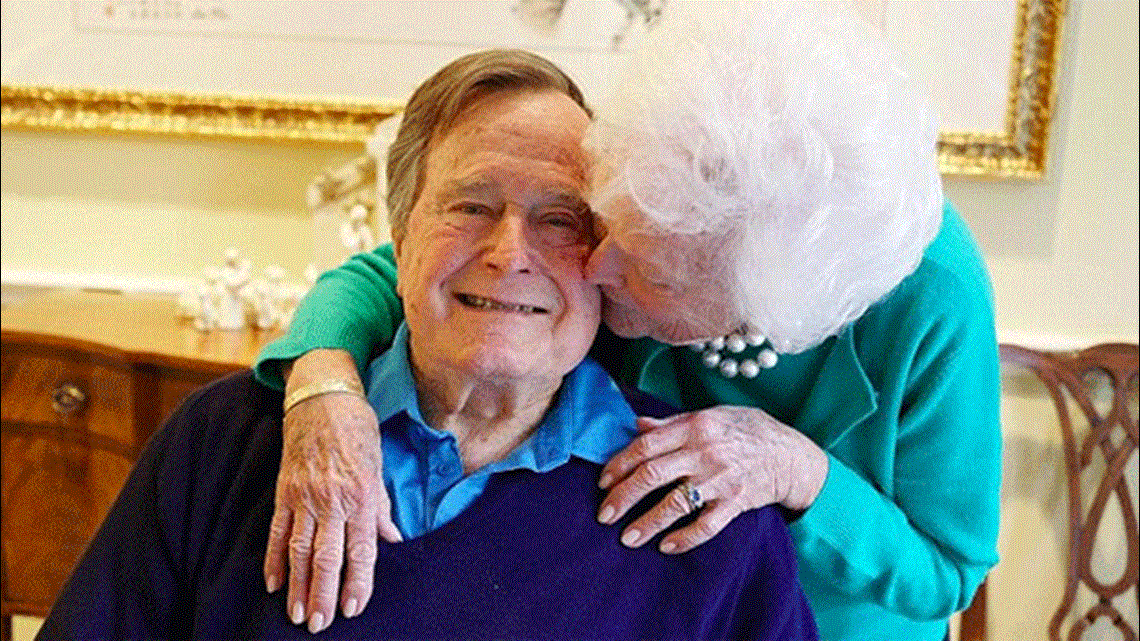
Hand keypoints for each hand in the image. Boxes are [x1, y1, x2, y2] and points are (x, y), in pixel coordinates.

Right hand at [263, 350, 401, 633]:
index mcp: (363, 495)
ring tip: (296, 613)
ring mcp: (305, 496)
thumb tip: (393, 540)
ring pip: (299, 549)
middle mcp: (333, 499)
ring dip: (297, 585)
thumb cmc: (358, 429)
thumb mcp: (379, 465)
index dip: (357, 581)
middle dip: (322, 593)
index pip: (361, 549)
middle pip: (326, 556)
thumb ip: (382, 507)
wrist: (322, 397)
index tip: (353, 608)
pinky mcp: (284, 490)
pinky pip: (277, 531)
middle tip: (318, 624)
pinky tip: (273, 582)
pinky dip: (274, 558)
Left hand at [596, 405, 827, 553]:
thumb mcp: (711, 415)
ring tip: (627, 538)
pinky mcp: (736, 503)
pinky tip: (666, 547)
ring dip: (647, 523)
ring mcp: (720, 479)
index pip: (646, 446)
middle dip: (623, 497)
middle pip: (652, 476)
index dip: (619, 465)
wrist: (791, 454)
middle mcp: (704, 452)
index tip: (603, 482)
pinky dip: (684, 539)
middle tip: (604, 515)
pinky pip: (706, 526)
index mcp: (694, 426)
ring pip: (675, 504)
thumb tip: (638, 424)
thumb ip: (672, 423)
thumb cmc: (747, 431)